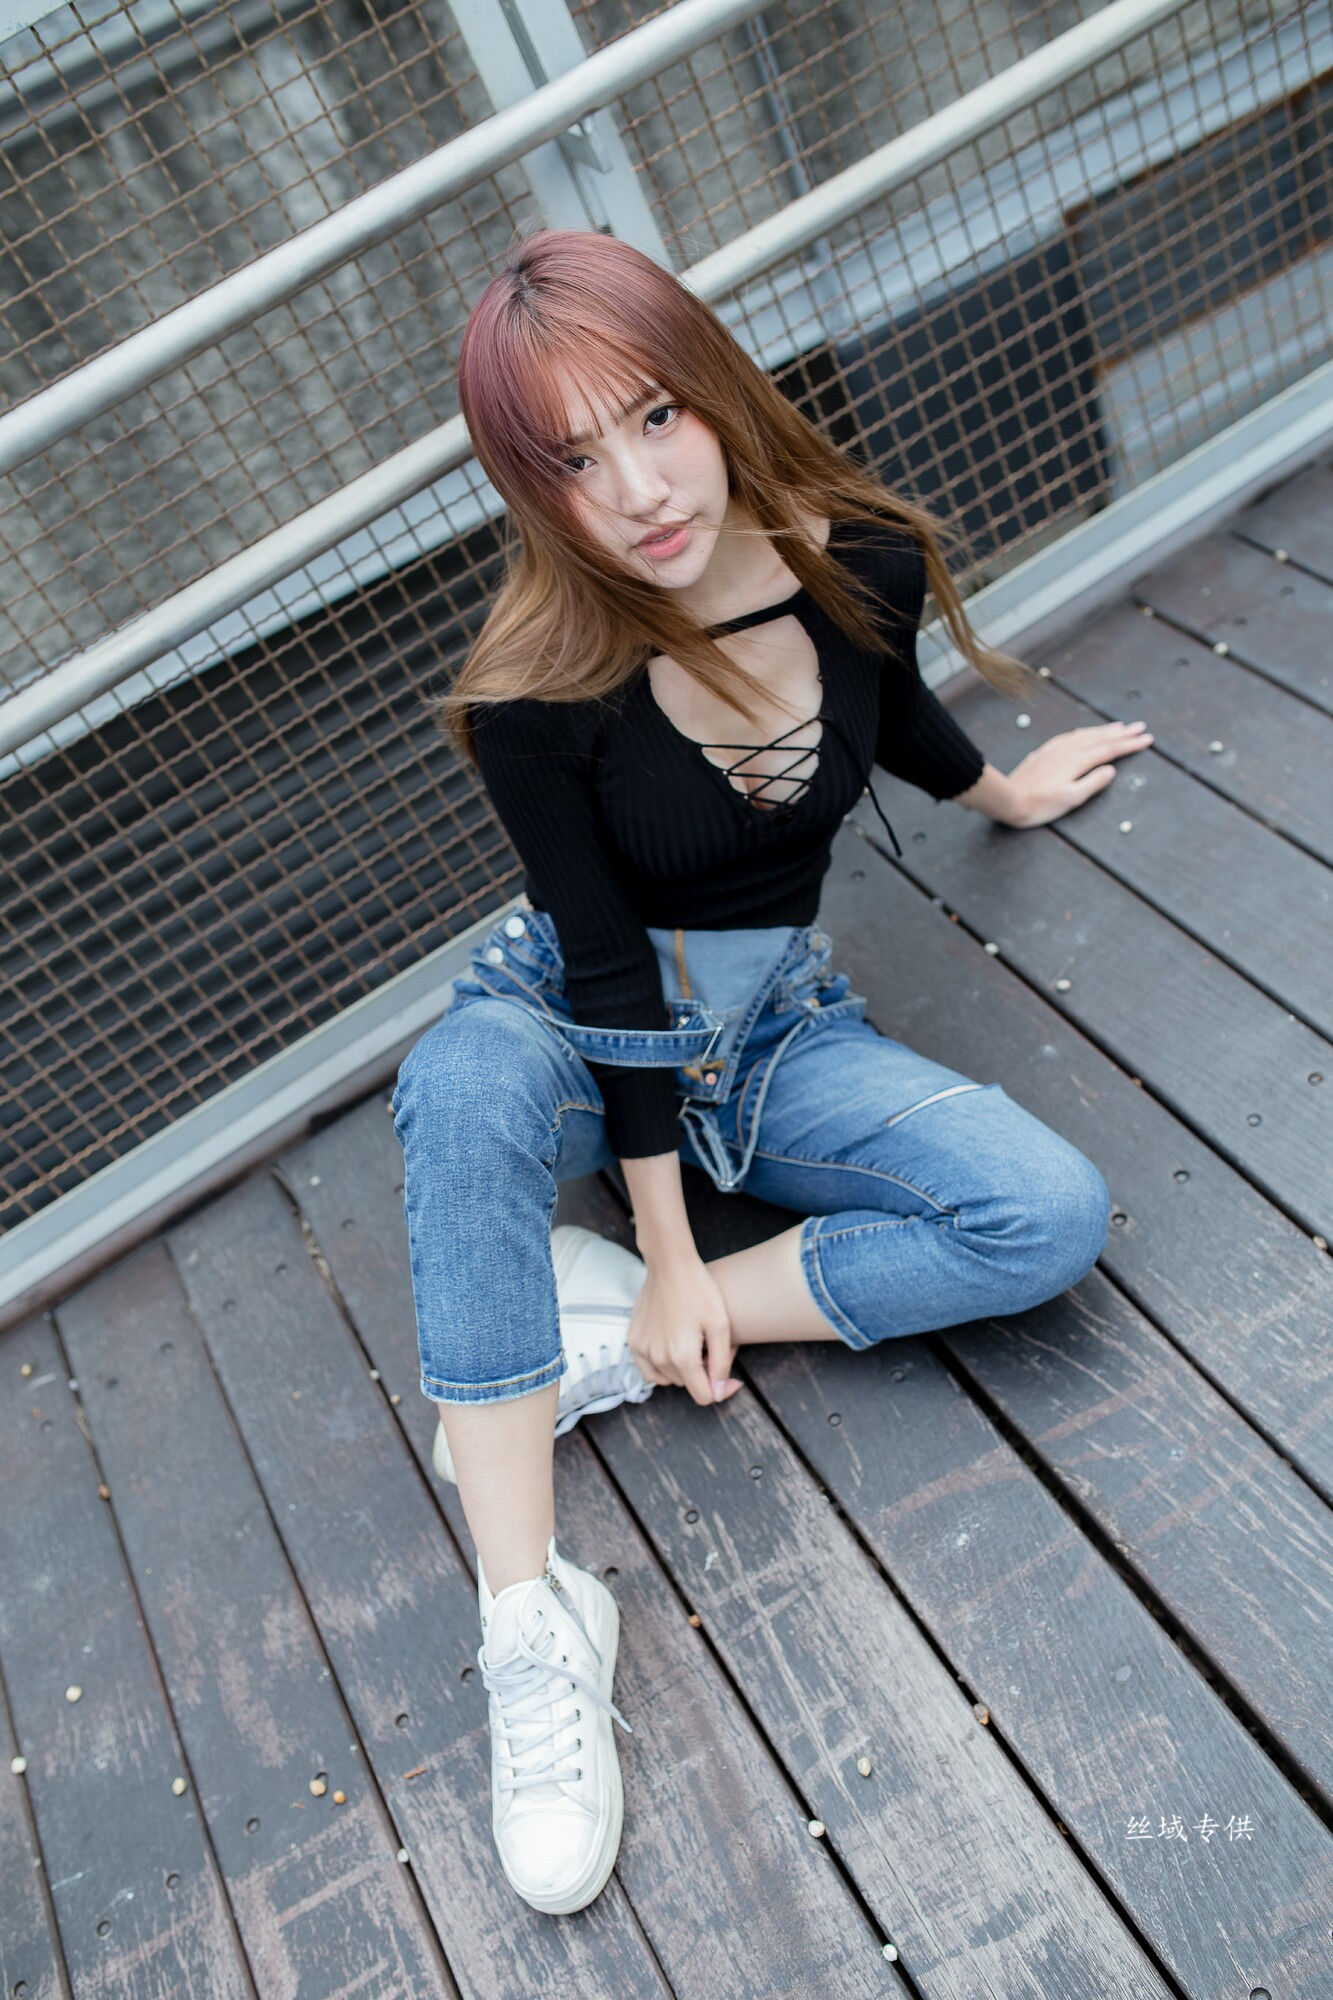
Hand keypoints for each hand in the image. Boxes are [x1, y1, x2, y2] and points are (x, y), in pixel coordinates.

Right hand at [628, 1257, 741, 1408]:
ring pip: (670, 1378)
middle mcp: (659, 1358)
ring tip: (693, 1342)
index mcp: (683, 1356)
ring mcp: (643, 1350)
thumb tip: (718, 1392)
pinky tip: (672, 1346)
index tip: (729, 1375)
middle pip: (687, 1385)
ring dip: (683, 1368)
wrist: (670, 1265)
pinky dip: (663, 1366)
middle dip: (702, 1372)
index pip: (704, 1396)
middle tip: (710, 1346)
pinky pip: (650, 1370)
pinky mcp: (634, 1342)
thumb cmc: (699, 1290)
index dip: (720, 1389)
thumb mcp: (720, 1325)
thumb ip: (721, 1363)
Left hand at [1003, 720, 1152, 828]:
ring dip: (1105, 730)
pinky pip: (1070, 736)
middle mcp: (1068, 750)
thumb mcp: (1071, 799)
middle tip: (1140, 727)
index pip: (1110, 750)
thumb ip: (1093, 783)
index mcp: (1077, 761)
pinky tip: (1085, 733)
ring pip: (1086, 734)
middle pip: (1101, 738)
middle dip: (1123, 733)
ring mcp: (1055, 749)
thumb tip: (1111, 770)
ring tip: (1119, 726)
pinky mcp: (1045, 752)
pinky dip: (1084, 732)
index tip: (1147, 739)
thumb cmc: (1039, 804)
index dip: (1130, 745)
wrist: (1008, 799)